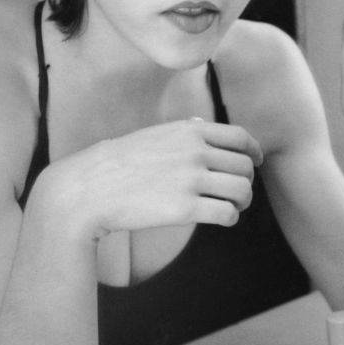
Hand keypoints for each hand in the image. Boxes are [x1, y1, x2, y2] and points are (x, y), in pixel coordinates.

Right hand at [39, 119, 263, 237]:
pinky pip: (227, 213)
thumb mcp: (154, 134)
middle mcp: (195, 152)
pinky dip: (230, 218)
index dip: (254, 152)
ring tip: (233, 207)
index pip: (241, 137)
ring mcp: (191, 180)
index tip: (256, 162)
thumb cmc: (119, 163)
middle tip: (238, 193)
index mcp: (190, 131)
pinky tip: (222, 219)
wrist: (87, 190)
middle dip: (246, 181)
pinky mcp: (185, 209)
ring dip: (242, 201)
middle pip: (245, 167)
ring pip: (242, 191)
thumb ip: (184, 130)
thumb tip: (205, 125)